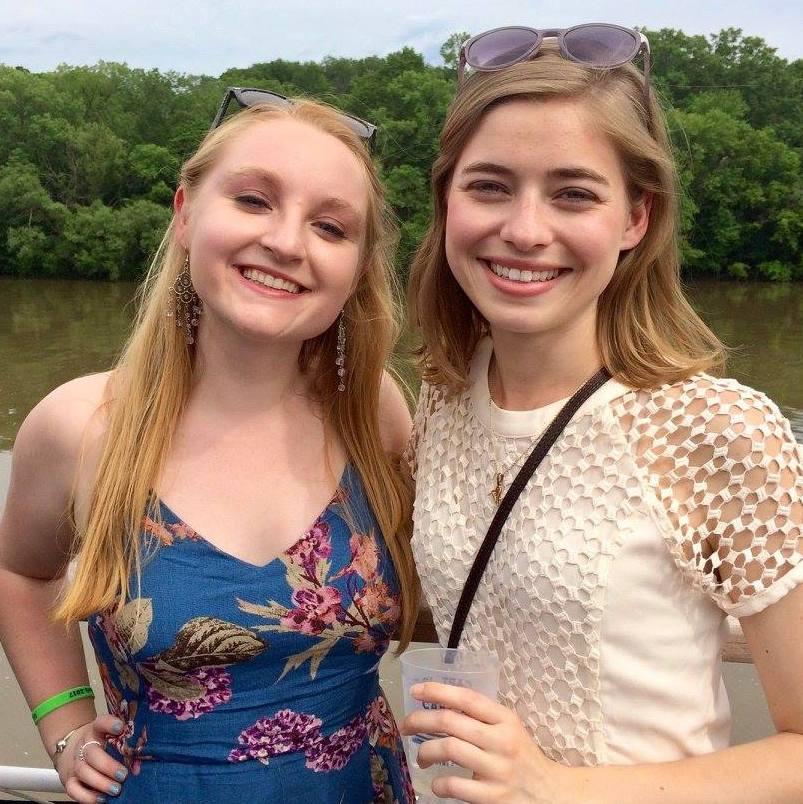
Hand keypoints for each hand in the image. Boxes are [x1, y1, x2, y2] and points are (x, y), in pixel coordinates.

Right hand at [53, 714, 128, 802]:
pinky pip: (73, 789)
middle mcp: (84, 745)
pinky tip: (101, 799)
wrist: (73, 748)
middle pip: (91, 753)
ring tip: (116, 789)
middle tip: (124, 775)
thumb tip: (144, 751)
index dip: (109, 724)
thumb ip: (126, 739)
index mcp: (96, 730)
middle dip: (108, 766)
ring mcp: (74, 762)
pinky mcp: (68, 779)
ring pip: (83, 771)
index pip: (100, 723)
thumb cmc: (101, 742)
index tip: (120, 727)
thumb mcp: (111, 735)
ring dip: (100, 782)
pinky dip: (86, 796)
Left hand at [400, 682, 572, 803]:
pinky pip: (454, 786)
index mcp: (505, 719)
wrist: (549, 794)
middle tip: (406, 725)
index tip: (415, 691)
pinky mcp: (492, 798)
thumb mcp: (508, 728)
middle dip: (420, 720)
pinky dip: (438, 784)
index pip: (467, 697)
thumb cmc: (522, 756)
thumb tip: (441, 703)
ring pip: (449, 749)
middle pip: (450, 721)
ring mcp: (497, 770)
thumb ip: (482, 716)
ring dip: (425, 751)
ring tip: (421, 756)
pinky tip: (436, 784)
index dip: (437, 690)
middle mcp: (501, 741)